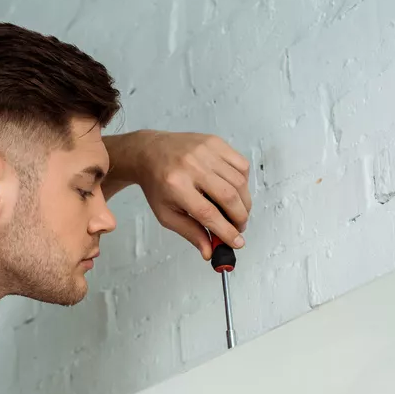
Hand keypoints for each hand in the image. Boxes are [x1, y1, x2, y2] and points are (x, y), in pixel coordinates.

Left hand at [107, 131, 252, 259]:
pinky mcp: (215, 142)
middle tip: (239, 228)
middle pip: (228, 197)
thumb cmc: (157, 184)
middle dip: (240, 218)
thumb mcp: (166, 214)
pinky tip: (235, 191)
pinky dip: (244, 182)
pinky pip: (241, 165)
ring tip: (238, 212)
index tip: (237, 242)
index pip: (208, 214)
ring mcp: (205, 151)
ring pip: (239, 182)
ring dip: (244, 202)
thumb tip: (210, 251)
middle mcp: (192, 165)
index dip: (226, 231)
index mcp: (176, 185)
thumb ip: (190, 233)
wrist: (150, 152)